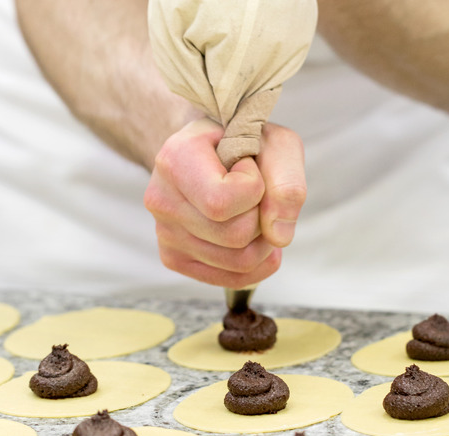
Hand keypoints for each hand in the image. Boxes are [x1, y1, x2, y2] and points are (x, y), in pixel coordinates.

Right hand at [143, 118, 305, 287]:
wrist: (210, 152)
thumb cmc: (244, 144)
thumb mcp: (277, 144)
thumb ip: (287, 181)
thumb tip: (278, 236)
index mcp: (175, 160)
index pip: (222, 202)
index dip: (255, 188)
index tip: (248, 166)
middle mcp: (161, 200)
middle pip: (235, 236)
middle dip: (262, 216)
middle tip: (254, 191)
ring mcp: (165, 234)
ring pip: (238, 262)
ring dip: (263, 240)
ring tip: (252, 211)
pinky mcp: (175, 259)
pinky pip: (233, 279)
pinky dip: (258, 263)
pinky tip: (254, 237)